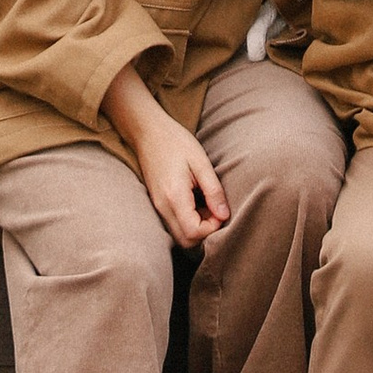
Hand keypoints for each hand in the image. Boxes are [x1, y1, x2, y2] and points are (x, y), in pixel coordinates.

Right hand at [104, 62, 230, 242]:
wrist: (148, 131)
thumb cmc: (176, 142)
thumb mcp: (201, 162)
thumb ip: (213, 190)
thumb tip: (224, 215)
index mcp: (174, 196)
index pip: (193, 233)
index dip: (212, 228)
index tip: (220, 209)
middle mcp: (162, 207)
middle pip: (185, 241)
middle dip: (205, 232)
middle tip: (214, 209)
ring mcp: (157, 207)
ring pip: (179, 235)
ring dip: (197, 228)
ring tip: (206, 204)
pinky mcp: (157, 204)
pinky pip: (174, 224)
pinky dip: (188, 221)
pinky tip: (196, 202)